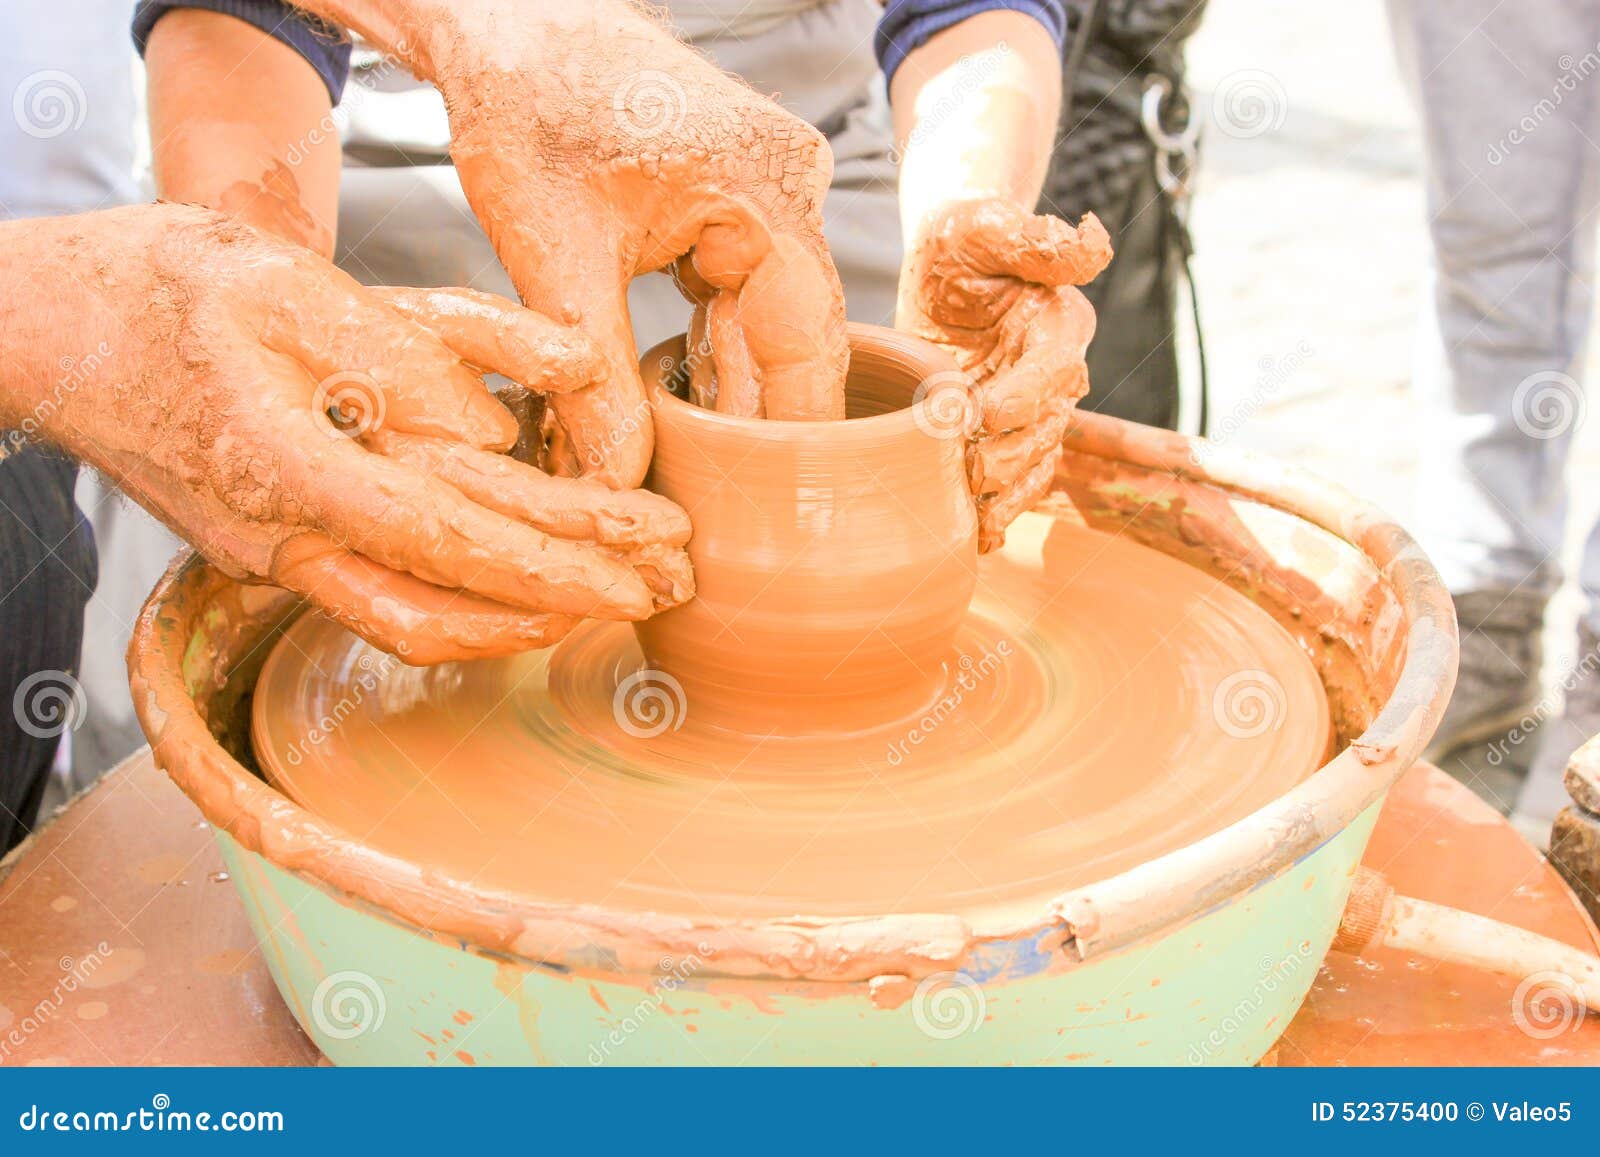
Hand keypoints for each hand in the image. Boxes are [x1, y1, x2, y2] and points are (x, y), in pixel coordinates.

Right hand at [0, 204, 691, 663]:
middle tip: (663, 596)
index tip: (639, 573)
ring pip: (415, 623)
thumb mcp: (292, 287)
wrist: (53, 330)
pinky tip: (521, 597)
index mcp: (290, 472)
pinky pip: (383, 601)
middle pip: (449, 604)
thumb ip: (406, 359)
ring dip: (520, 619)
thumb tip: (497, 432)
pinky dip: (463, 606)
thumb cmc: (162, 288)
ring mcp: (275, 556)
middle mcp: (283, 538)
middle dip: (565, 604)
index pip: (451, 545)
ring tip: (612, 601)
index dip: (554, 567)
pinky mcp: (276, 550)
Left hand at [360, 0, 850, 472]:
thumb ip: (592, 374)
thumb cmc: (525, 101)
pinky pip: (739, 292)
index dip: (799, 432)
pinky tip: (691, 409)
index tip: (789, 510)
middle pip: (793, 335)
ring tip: (710, 473)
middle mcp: (789, 185)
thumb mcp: (552, 251)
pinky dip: (711, 348)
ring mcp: (768, 189)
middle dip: (757, 421)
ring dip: (731, 390)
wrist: (506, 19)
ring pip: (765, 319)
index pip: (810, 338)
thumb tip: (615, 480)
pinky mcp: (735, 198)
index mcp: (766, 188)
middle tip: (737, 511)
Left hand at [897, 199, 1111, 551]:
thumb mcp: (988, 226)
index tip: (983, 411)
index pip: (1054, 370)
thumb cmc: (966, 240)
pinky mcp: (1005, 435)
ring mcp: (1032, 411)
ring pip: (1033, 465)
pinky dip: (998, 513)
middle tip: (968, 469)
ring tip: (975, 516)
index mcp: (1060, 327)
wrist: (948, 266)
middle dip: (1009, 455)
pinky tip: (977, 537)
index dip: (1024, 395)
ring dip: (1006, 496)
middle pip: (1045, 429)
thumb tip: (1091, 238)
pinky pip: (1015, 483)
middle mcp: (1057, 374)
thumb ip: (1034, 238)